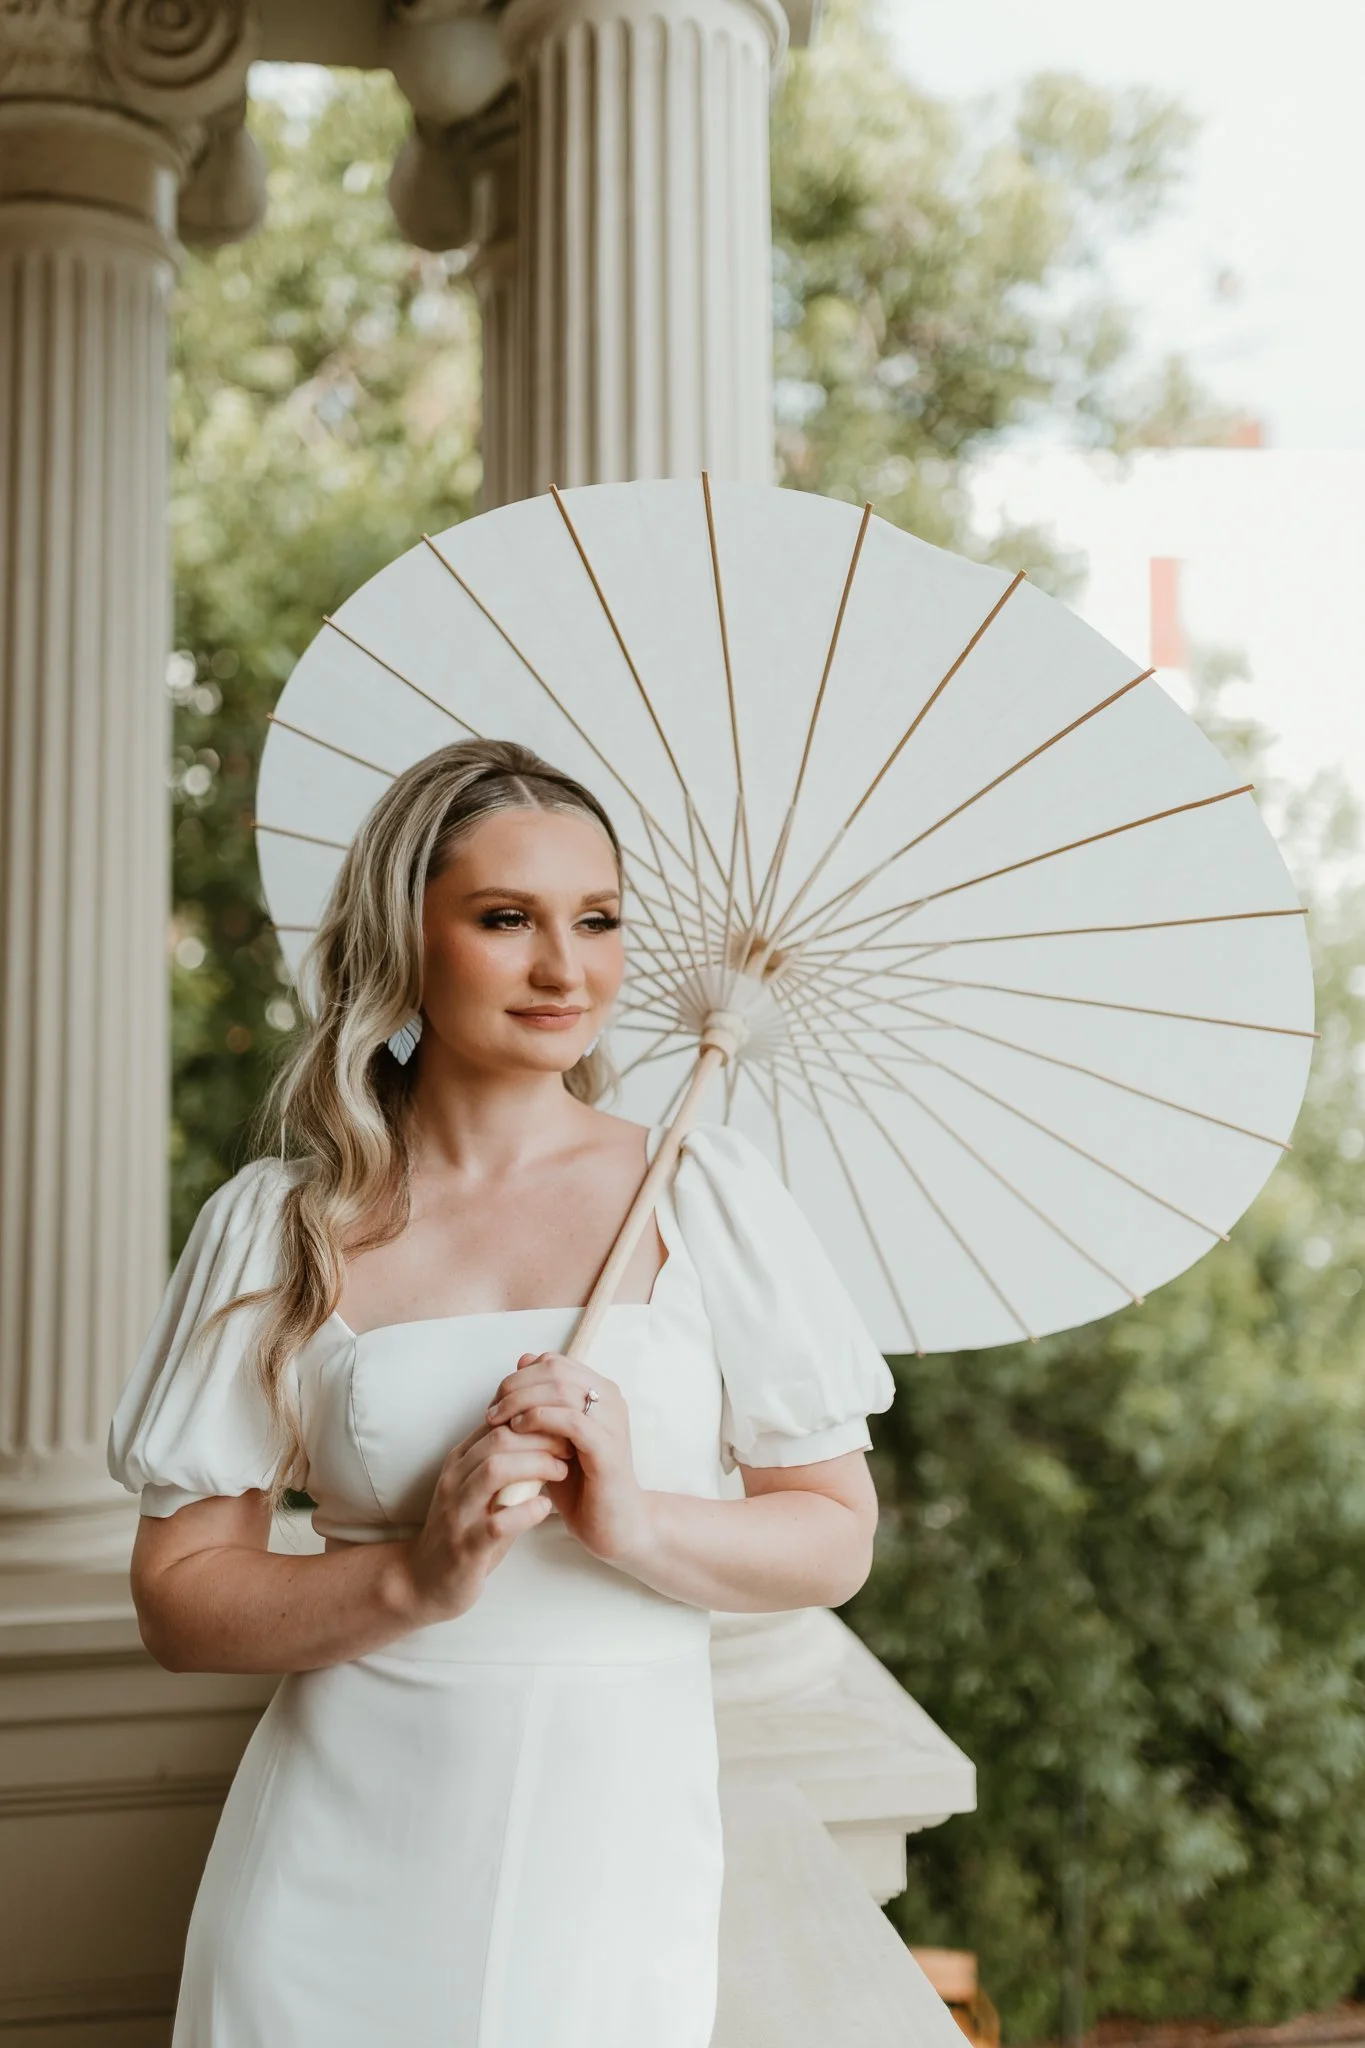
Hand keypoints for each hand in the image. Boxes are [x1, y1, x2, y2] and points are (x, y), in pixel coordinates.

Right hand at [394, 1416, 573, 1625]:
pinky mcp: (466, 1547)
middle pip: (499, 1440)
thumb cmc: (464, 1531)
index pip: (497, 1424)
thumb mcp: (479, 1491)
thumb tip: (549, 1439)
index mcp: (459, 1462)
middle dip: (539, 1437)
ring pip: (495, 1470)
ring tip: (562, 1471)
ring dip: (536, 1465)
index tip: (562, 1426)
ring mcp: (457, 1513)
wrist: (423, 1579)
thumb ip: (505, 1466)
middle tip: (568, 1445)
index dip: (533, 1419)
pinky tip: (546, 1507)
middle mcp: (454, 1481)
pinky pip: (498, 1522)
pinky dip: (527, 1511)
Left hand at [486, 1352, 652, 1568]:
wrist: (613, 1526)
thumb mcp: (554, 1436)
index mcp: (601, 1391)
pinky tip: (518, 1430)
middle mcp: (611, 1400)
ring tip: (498, 1420)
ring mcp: (612, 1422)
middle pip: (555, 1370)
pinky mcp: (608, 1448)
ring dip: (521, 1401)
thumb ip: (542, 1401)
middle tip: (492, 1410)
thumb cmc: (581, 1483)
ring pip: (561, 1389)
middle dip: (516, 1386)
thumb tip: (522, 1360)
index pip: (554, 1363)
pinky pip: (570, 1421)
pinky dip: (539, 1419)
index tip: (496, 1400)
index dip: (520, 1376)